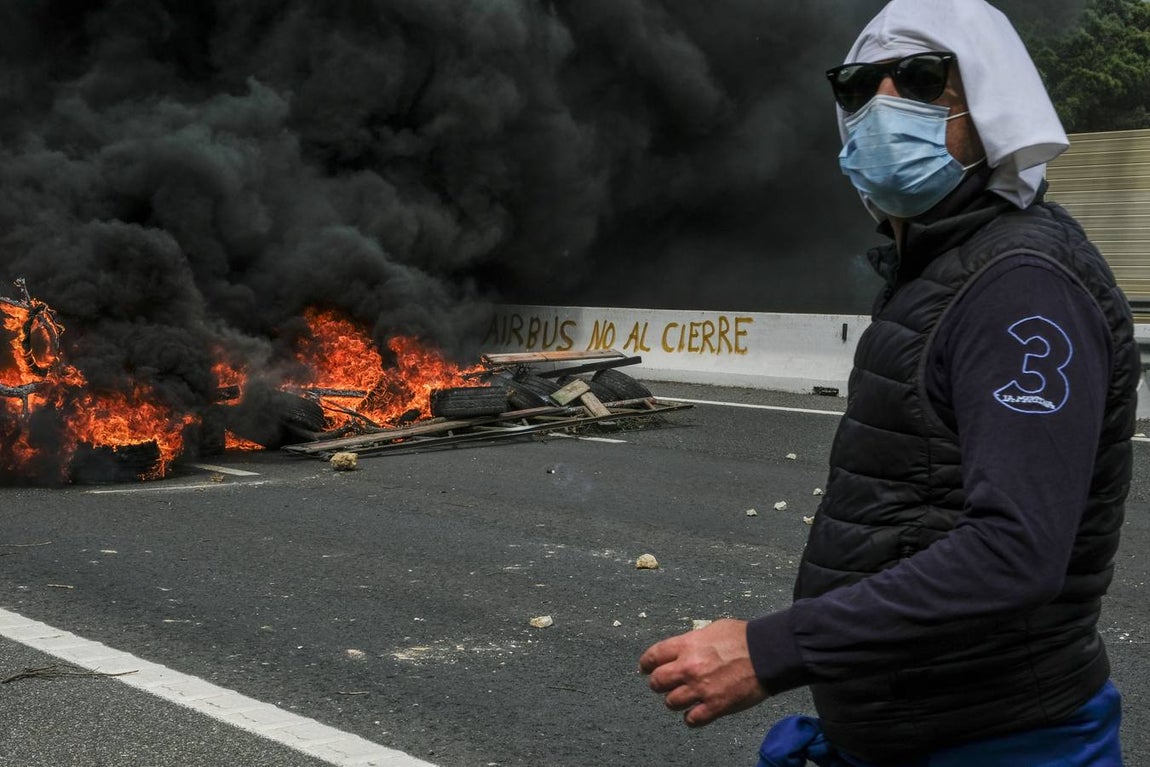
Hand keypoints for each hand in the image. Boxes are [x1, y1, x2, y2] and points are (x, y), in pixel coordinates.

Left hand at [638, 618, 766, 726]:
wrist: (767, 653)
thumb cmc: (743, 638)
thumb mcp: (711, 629)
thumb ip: (692, 641)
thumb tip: (683, 648)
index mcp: (687, 645)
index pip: (653, 656)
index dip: (646, 664)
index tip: (645, 668)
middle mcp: (689, 667)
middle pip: (657, 682)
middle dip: (658, 683)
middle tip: (663, 684)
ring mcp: (701, 688)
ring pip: (671, 702)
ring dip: (675, 701)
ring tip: (682, 698)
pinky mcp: (715, 706)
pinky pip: (692, 719)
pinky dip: (691, 717)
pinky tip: (695, 712)